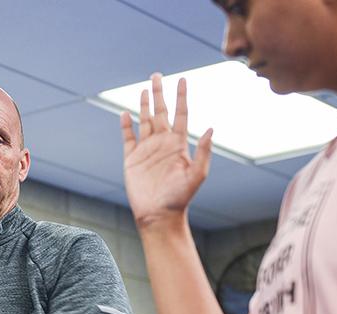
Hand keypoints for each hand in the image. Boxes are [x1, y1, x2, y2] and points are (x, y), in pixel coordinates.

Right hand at [121, 74, 212, 228]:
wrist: (158, 215)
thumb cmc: (180, 198)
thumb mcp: (196, 175)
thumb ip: (203, 152)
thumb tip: (210, 128)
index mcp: (178, 144)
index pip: (180, 114)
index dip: (181, 97)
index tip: (183, 79)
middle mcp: (162, 143)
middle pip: (161, 112)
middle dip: (160, 93)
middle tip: (157, 75)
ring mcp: (146, 150)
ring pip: (145, 121)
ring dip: (145, 105)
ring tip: (145, 89)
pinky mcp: (132, 159)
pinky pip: (128, 138)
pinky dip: (126, 125)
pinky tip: (126, 114)